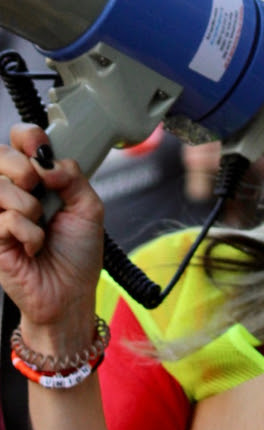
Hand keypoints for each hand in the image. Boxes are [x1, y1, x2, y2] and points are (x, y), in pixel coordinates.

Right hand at [0, 124, 104, 335]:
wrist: (72, 293)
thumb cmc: (78, 252)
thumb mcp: (89, 207)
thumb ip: (73, 177)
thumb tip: (47, 162)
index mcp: (36, 181)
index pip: (17, 143)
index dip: (26, 136)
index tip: (41, 146)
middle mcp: (13, 194)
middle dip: (23, 166)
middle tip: (40, 186)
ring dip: (28, 204)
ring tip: (41, 222)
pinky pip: (4, 221)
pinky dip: (29, 232)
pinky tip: (35, 246)